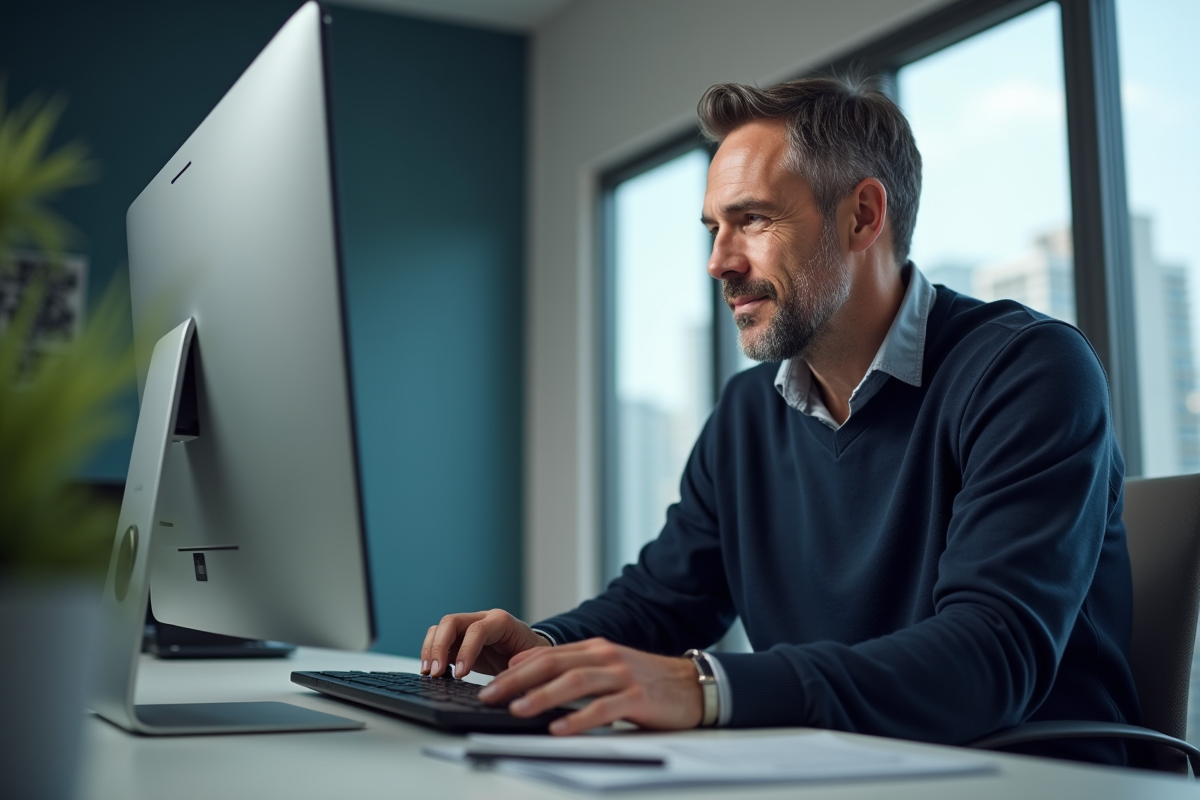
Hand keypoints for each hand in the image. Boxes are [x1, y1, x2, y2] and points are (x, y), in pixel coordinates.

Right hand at [420, 608, 550, 677]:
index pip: (478, 630)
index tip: (460, 674)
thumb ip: (514, 674)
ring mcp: (468, 627)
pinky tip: (430, 670)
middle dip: (439, 646)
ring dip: (430, 649)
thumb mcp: (528, 665)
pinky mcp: (459, 639)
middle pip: (452, 621)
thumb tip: (501, 690)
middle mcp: (482, 619)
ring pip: (441, 628)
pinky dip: (430, 653)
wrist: (531, 653)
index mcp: (502, 622)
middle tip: (435, 672)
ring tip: (428, 672)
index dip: (466, 651)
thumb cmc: (531, 658)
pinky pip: (438, 639)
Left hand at [478, 637, 702, 734]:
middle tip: (490, 694)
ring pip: (574, 682)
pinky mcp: (638, 698)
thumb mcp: (608, 666)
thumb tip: (527, 670)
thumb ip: (573, 666)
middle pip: (554, 664)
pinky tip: (559, 729)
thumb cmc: (646, 680)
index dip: (516, 669)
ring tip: (517, 710)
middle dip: (517, 680)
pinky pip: (603, 708)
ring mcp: (622, 676)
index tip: (490, 683)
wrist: (692, 685)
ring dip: (541, 696)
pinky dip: (578, 719)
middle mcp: (606, 657)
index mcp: (595, 648)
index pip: (547, 654)